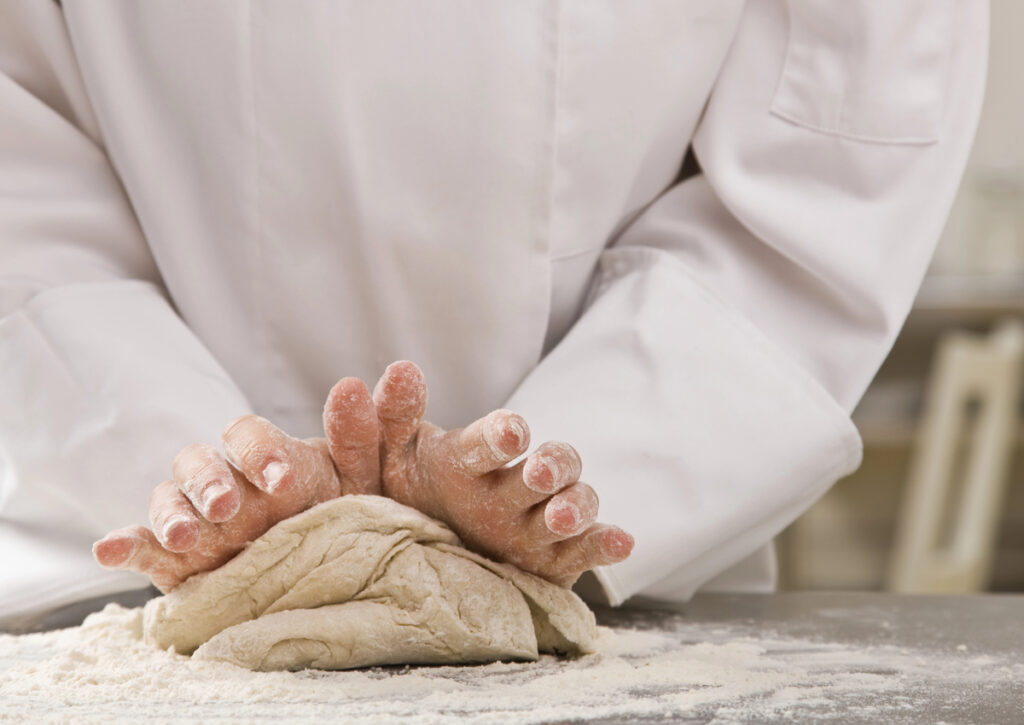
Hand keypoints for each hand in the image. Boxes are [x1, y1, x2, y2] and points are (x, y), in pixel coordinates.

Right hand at [93, 390, 378, 590]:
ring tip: (189, 535)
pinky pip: (146, 547)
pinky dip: (126, 545)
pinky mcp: (178, 562)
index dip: (259, 452)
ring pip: (172, 499)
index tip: (282, 481)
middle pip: (202, 463)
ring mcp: (200, 519)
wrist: (337, 575)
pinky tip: (109, 548)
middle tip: (232, 506)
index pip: (249, 436)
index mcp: (269, 458)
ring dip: (175, 512)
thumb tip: (406, 368)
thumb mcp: (368, 477)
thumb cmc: (347, 513)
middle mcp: (229, 482)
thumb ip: (382, 427)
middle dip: (212, 481)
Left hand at [325, 361, 633, 586]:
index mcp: (475, 458)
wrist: (414, 559)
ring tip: (561, 516)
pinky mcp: (558, 559)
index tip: (508, 433)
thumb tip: (386, 372)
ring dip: (576, 504)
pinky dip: (607, 543)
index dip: (502, 435)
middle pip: (550, 464)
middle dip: (550, 466)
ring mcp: (541, 521)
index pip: (494, 439)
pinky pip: (587, 549)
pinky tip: (622, 541)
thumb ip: (380, 424)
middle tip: (538, 475)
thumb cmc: (403, 498)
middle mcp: (516, 485)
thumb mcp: (383, 464)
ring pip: (575, 502)